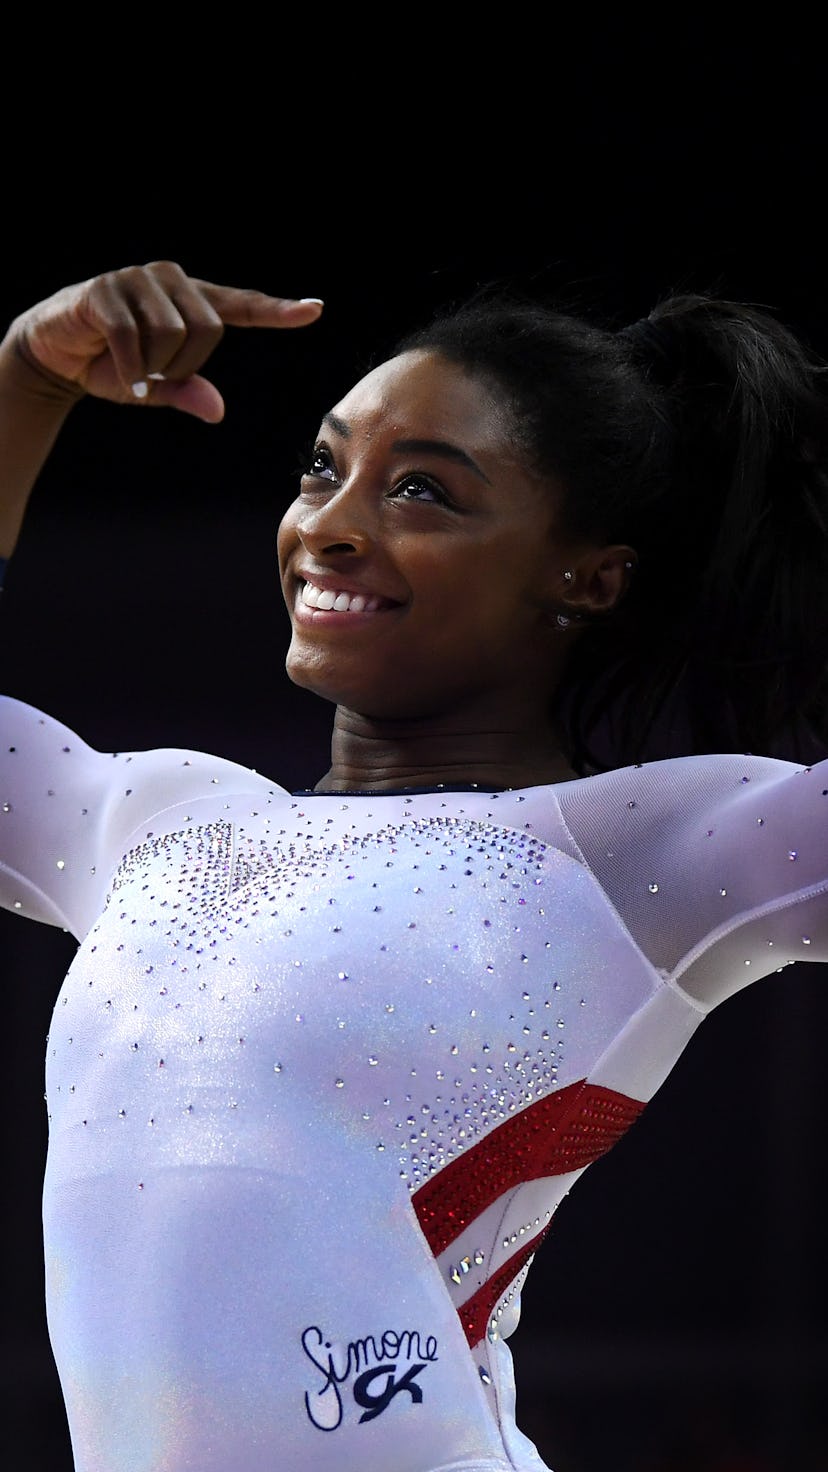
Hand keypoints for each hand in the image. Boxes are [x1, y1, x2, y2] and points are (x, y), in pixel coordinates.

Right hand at [10, 261, 323, 422]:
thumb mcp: (155, 387)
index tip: (314, 310)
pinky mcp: (106, 288)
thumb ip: (187, 391)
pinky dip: (128, 367)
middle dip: (182, 365)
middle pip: (208, 329)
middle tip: (152, 375)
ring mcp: (138, 279)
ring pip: (172, 333)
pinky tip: (115, 370)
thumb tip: (217, 411)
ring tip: (131, 367)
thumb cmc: (111, 367)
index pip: (241, 305)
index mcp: (191, 301)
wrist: (55, 356)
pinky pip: (133, 336)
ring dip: (151, 366)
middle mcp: (170, 281)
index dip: (277, 310)